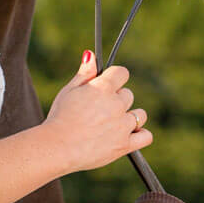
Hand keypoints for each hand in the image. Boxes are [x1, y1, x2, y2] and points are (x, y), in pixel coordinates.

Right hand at [44, 50, 151, 172]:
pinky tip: (128, 135)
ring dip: (129, 117)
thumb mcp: (68, 91)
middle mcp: (116, 105)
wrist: (57, 147)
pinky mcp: (124, 145)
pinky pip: (146, 136)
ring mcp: (122, 126)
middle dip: (117, 100)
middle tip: (99, 111)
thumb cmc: (59, 118)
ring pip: (140, 115)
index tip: (108, 85)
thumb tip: (91, 54)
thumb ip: (84, 73)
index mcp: (103, 88)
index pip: (122, 73)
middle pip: (128, 95)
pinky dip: (140, 135)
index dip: (114, 78)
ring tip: (112, 124)